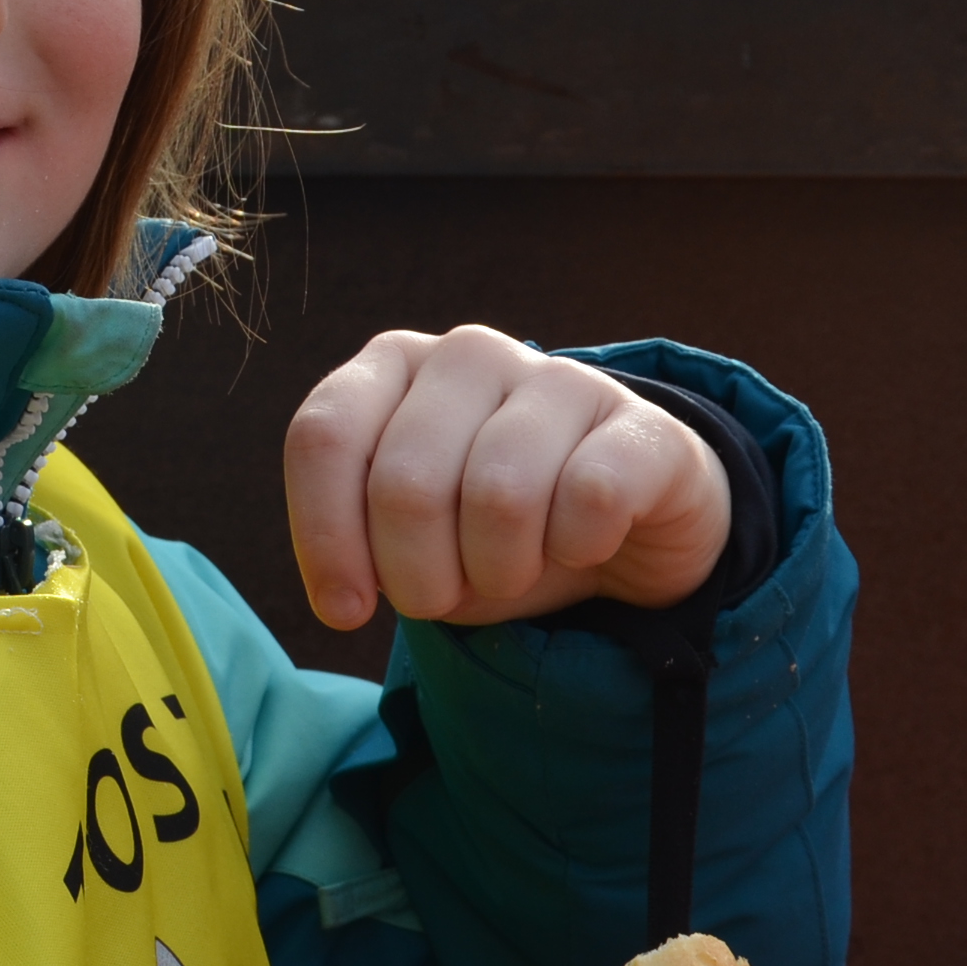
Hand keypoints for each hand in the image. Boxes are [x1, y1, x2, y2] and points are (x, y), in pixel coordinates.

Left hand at [285, 326, 731, 627]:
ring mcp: (559, 377)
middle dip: (419, 576)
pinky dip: (577, 549)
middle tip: (448, 596)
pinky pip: (591, 497)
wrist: (624, 529)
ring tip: (513, 572)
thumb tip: (342, 595)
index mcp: (394, 365)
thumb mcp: (404, 541)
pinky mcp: (642, 422)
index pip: (324, 435)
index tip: (347, 611)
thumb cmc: (488, 532)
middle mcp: (469, 353)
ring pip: (499, 495)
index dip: (325, 537)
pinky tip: (584, 545)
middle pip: (405, 484)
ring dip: (500, 571)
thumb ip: (354, 546)